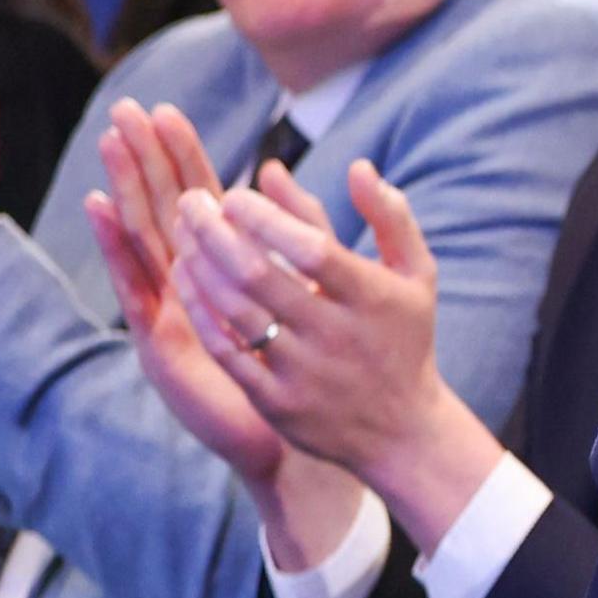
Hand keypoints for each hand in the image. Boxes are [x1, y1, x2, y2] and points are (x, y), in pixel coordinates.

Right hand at [82, 103, 280, 483]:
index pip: (198, 196)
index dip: (180, 154)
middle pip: (161, 207)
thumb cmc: (305, 358)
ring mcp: (170, 309)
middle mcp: (188, 282)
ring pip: (143, 238)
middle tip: (124, 110)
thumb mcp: (309, 282)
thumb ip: (299, 227)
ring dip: (125, 188)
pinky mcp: (160, 341)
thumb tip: (275, 166)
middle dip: (144, 159)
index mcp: (224, 266)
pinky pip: (135, 285)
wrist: (303, 431)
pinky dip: (116, 245)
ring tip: (110, 144)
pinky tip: (100, 208)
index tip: (164, 108)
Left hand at [171, 162, 505, 549]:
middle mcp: (335, 335)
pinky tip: (184, 279)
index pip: (311, 249)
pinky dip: (201, 311)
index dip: (266, 218)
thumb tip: (358, 165)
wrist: (400, 432)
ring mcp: (302, 372)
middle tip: (190, 203)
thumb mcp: (417, 274)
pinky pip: (226, 352)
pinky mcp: (275, 402)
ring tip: (181, 234)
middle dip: (215, 233)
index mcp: (371, 298)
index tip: (233, 193)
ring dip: (200, 267)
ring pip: (235, 312)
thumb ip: (390, 216)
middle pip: (260, 277)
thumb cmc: (405, 337)